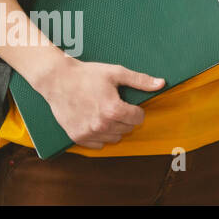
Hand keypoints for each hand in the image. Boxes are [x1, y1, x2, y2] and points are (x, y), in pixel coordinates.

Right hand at [41, 58, 164, 149]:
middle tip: (116, 106)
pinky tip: (97, 123)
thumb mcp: (116, 73)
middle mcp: (101, 125)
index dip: (137, 110)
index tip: (129, 103)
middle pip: (127, 129)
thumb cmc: (87, 74)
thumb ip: (140, 80)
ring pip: (114, 138)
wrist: (57, 80)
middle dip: (126, 118)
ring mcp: (88, 133)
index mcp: (113, 109)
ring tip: (106, 114)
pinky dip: (101, 136)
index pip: (138, 118)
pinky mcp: (76, 137)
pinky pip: (98, 145)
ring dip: (115, 128)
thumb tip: (161, 84)